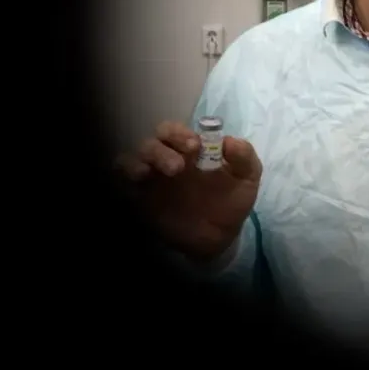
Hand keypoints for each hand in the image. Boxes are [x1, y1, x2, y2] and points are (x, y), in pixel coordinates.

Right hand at [115, 120, 262, 261]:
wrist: (220, 238)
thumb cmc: (231, 201)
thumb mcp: (247, 179)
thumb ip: (244, 157)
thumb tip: (229, 141)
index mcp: (188, 150)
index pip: (173, 131)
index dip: (179, 134)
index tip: (194, 146)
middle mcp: (165, 159)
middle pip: (150, 143)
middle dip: (160, 150)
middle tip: (177, 167)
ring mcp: (150, 180)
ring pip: (130, 160)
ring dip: (136, 163)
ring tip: (147, 174)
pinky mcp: (140, 200)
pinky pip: (121, 184)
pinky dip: (122, 179)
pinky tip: (135, 185)